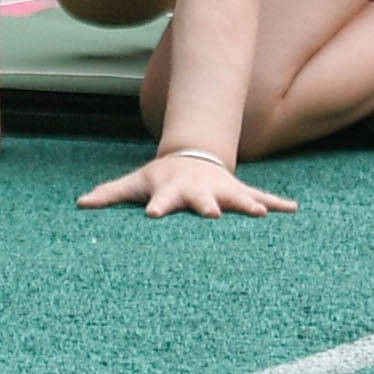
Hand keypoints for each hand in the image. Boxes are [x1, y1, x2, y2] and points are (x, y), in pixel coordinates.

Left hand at [81, 144, 293, 217]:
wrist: (191, 157)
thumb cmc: (159, 178)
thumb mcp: (134, 183)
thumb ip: (109, 194)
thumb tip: (79, 204)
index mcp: (171, 192)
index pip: (161, 200)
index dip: (157, 207)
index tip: (153, 216)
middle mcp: (199, 191)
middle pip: (203, 200)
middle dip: (209, 207)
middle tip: (213, 216)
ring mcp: (221, 190)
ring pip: (236, 198)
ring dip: (248, 205)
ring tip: (261, 214)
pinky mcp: (238, 191)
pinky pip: (261, 196)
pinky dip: (277, 203)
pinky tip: (294, 210)